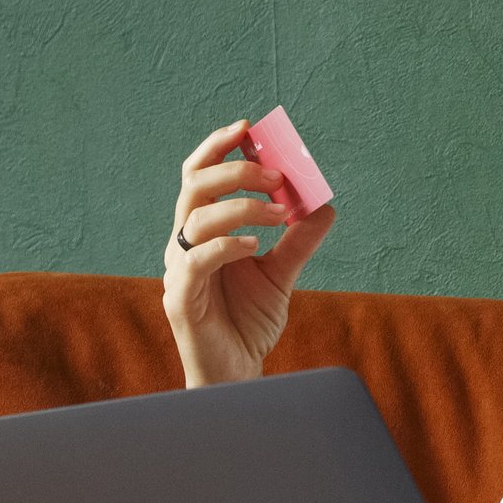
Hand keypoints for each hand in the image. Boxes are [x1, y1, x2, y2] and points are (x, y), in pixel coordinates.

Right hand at [164, 118, 339, 386]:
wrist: (237, 375)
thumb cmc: (248, 323)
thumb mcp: (281, 275)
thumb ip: (298, 240)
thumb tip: (324, 205)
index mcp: (202, 231)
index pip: (200, 175)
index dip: (218, 147)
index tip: (250, 128)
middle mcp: (184, 244)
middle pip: (194, 185)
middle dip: (235, 169)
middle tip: (275, 174)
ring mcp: (178, 270)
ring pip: (195, 217)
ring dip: (241, 206)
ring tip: (278, 213)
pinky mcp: (179, 299)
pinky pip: (196, 261)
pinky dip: (227, 245)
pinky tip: (256, 247)